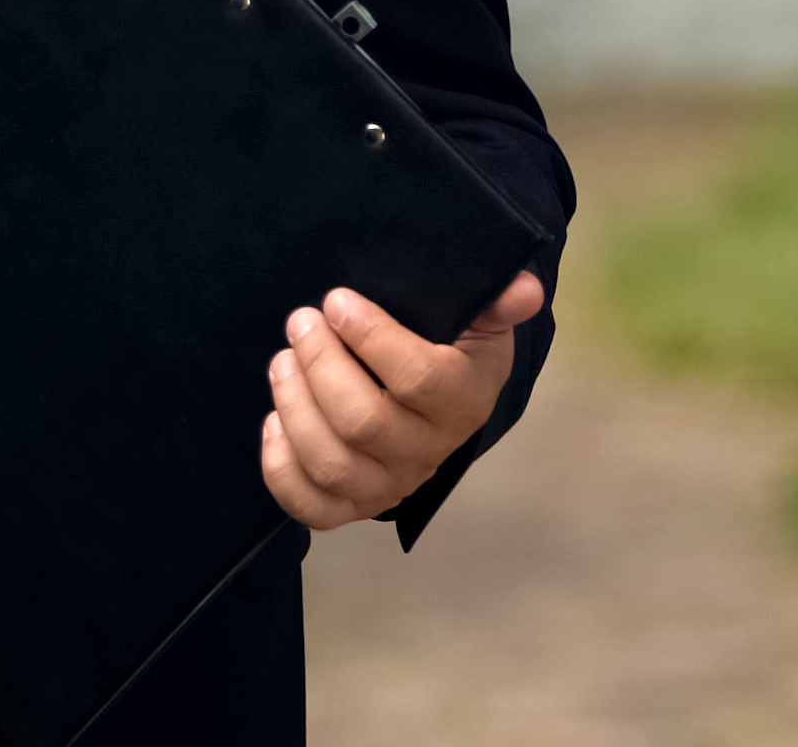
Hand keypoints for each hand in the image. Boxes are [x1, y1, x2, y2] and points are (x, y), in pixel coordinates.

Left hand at [259, 270, 545, 529]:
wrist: (442, 404)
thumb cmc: (452, 351)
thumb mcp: (482, 320)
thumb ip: (501, 302)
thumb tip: (523, 290)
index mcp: (464, 401)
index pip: (417, 378)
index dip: (370, 338)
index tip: (337, 300)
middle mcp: (428, 452)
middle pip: (362, 422)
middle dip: (320, 365)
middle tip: (300, 322)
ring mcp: (389, 486)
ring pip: (332, 464)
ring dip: (294, 407)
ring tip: (282, 361)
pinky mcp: (353, 506)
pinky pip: (311, 507)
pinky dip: (282, 469)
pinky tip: (274, 422)